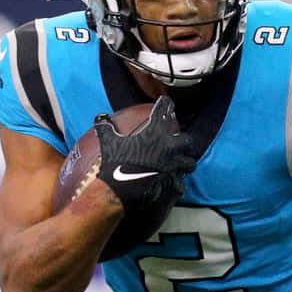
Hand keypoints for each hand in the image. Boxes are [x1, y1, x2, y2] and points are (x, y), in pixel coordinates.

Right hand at [94, 95, 198, 214]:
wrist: (119, 188)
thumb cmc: (114, 162)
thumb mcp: (108, 142)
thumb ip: (106, 128)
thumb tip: (101, 118)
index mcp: (154, 133)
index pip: (163, 111)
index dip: (165, 104)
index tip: (167, 102)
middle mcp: (168, 147)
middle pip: (186, 140)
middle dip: (184, 140)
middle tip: (179, 140)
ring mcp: (172, 166)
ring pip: (189, 163)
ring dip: (186, 162)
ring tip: (183, 162)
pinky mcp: (172, 182)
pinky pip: (180, 183)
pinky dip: (178, 184)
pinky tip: (176, 185)